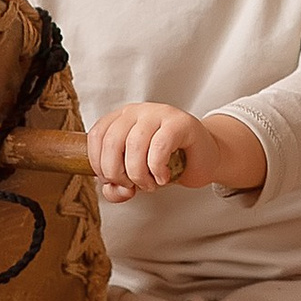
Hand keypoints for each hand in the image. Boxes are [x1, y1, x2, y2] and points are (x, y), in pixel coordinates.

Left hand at [86, 102, 265, 201]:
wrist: (203, 159)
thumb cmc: (167, 163)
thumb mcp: (135, 176)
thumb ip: (118, 186)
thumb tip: (113, 190)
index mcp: (121, 118)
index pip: (96, 136)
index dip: (98, 164)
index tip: (113, 180)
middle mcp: (137, 111)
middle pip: (112, 142)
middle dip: (117, 173)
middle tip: (132, 186)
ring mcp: (159, 113)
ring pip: (134, 144)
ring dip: (138, 173)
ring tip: (149, 184)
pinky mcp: (179, 122)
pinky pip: (159, 145)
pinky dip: (156, 168)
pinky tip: (163, 176)